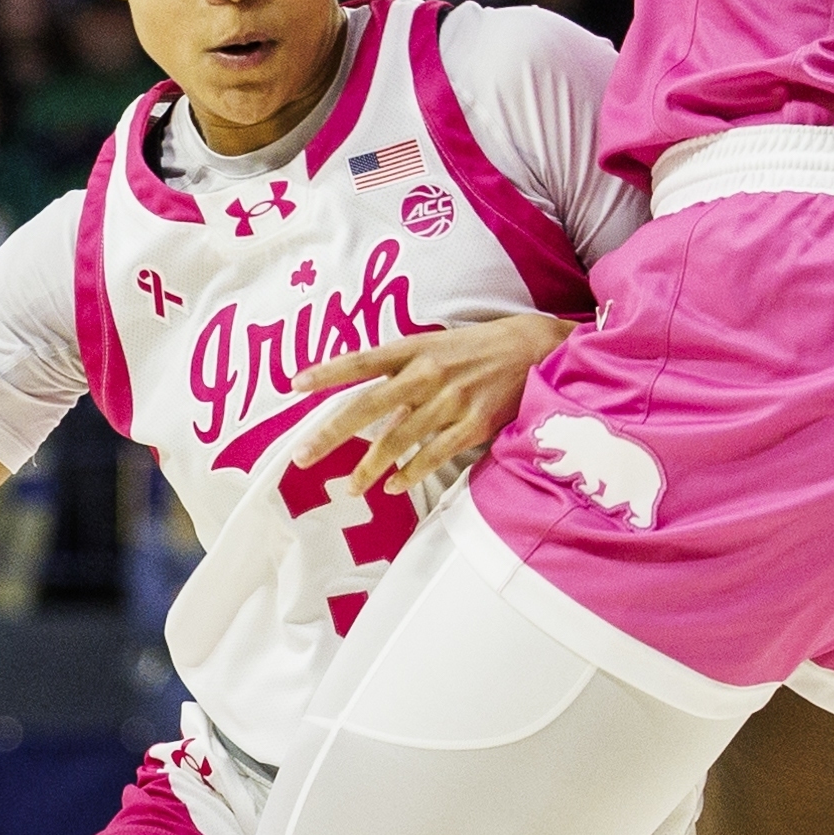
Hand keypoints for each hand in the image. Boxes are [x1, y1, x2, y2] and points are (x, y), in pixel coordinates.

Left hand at [294, 310, 575, 497]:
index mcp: (416, 348)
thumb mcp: (439, 347)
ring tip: (349, 487)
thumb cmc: (482, 349)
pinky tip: (394, 486)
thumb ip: (405, 375)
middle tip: (302, 457)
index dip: (328, 372)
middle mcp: (428, 374)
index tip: (296, 385)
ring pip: (396, 440)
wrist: (538, 349)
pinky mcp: (473, 425)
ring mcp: (450, 401)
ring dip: (368, 468)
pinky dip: (410, 474)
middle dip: (331, 434)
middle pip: (368, 406)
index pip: (363, 360)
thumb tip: (374, 411)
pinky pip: (432, 456)